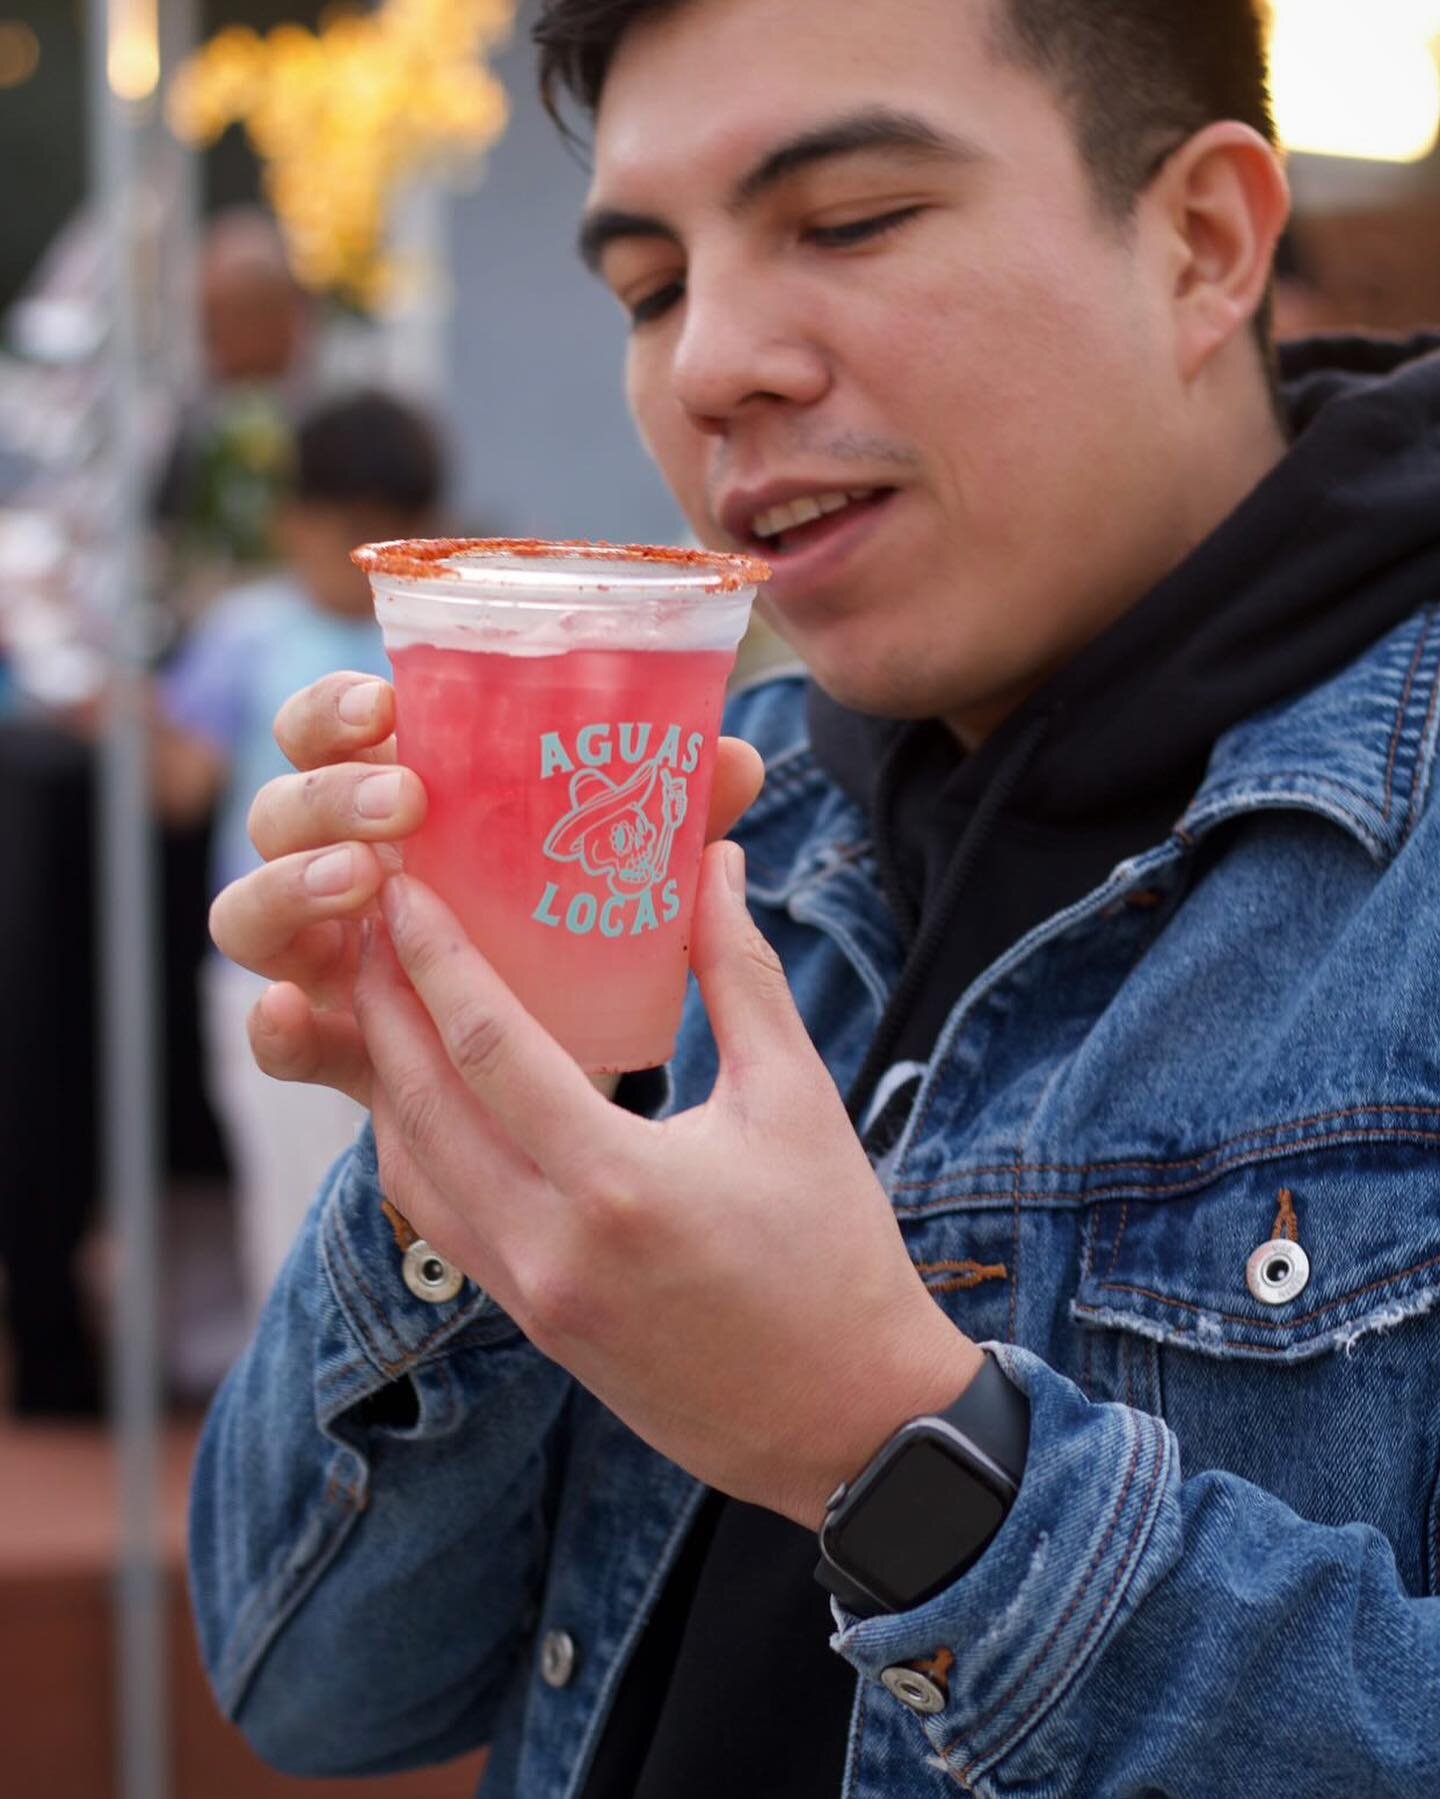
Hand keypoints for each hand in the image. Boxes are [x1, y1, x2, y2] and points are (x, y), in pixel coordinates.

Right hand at [208, 671, 764, 1104]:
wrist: (573, 1076)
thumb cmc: (578, 939)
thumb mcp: (618, 873)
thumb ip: (664, 817)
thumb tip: (736, 761)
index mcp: (394, 804)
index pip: (325, 732)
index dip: (332, 711)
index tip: (385, 705)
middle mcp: (341, 873)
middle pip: (279, 814)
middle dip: (327, 796)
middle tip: (405, 804)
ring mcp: (326, 961)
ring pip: (251, 914)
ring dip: (295, 888)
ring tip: (364, 882)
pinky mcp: (336, 1048)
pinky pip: (278, 1036)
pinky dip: (272, 1023)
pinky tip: (292, 1010)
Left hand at [354, 844, 982, 1529]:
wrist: (848, 1423)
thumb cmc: (836, 1257)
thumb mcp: (798, 1103)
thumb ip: (742, 977)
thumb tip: (713, 866)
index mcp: (619, 1185)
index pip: (489, 1051)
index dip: (435, 962)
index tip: (401, 893)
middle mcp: (551, 1247)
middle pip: (422, 1108)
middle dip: (382, 1007)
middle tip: (364, 925)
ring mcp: (533, 1296)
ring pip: (415, 1172)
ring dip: (386, 1081)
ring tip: (383, 1001)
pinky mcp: (534, 1326)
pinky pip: (442, 1224)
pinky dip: (418, 1150)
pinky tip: (429, 1100)